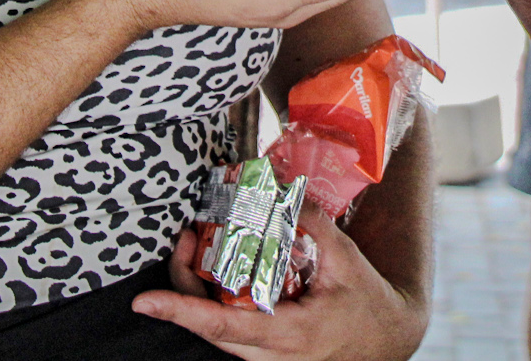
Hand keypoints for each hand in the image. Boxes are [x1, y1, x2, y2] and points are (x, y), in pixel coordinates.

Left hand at [136, 209, 427, 360]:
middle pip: (209, 327)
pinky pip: (229, 329)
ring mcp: (266, 358)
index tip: (145, 302)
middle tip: (183, 240)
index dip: (181, 312)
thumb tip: (281, 186)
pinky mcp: (265, 352)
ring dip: (198, 290)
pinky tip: (218, 266)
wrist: (386, 339)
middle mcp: (271, 355)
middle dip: (183, 286)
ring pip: (215, 330)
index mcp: (290, 335)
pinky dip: (216, 298)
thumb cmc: (367, 303)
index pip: (223, 325)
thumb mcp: (347, 260)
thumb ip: (313, 224)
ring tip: (195, 245)